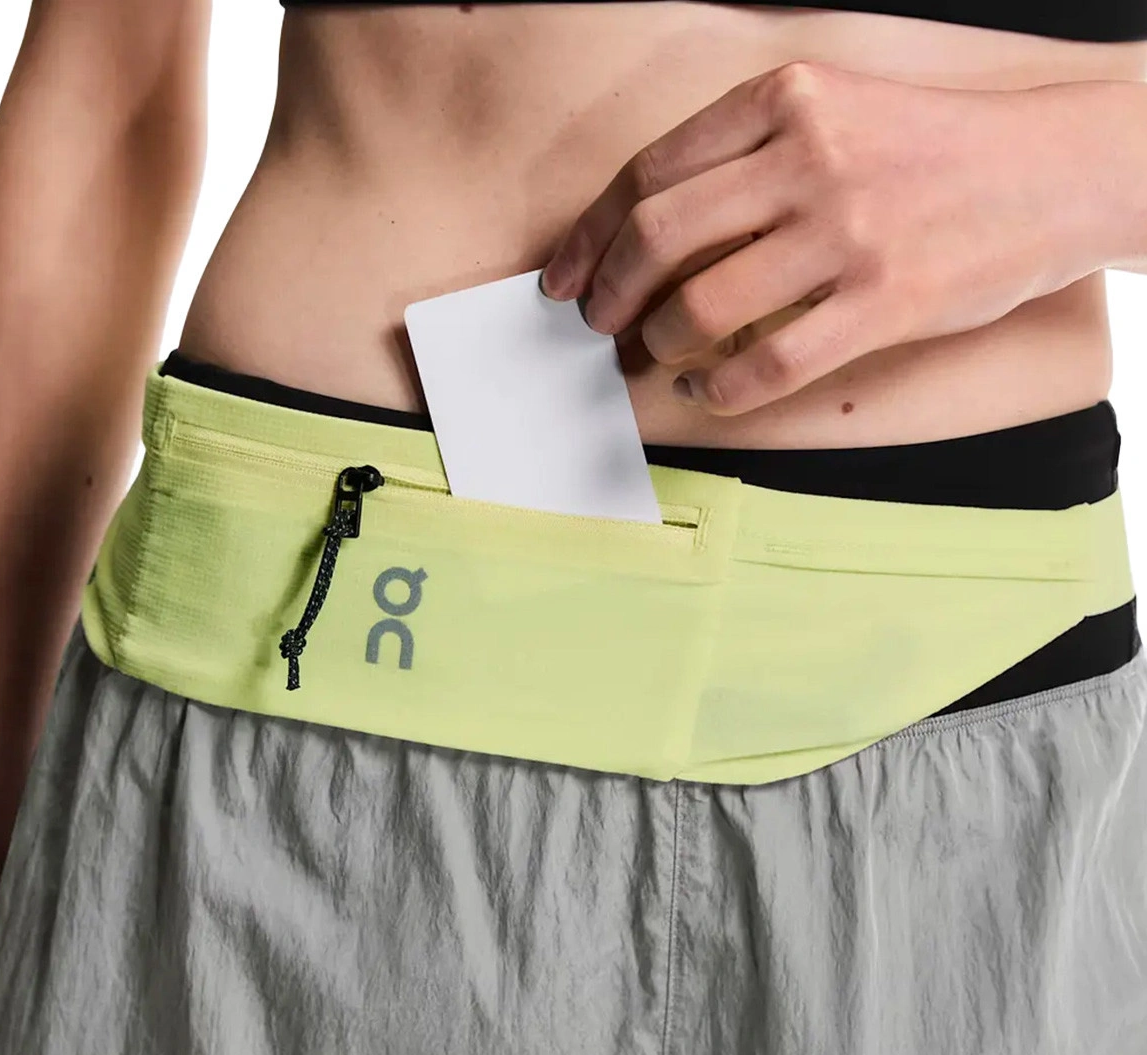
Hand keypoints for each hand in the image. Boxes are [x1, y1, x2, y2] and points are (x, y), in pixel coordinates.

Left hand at [540, 61, 1088, 415]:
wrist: (1054, 170)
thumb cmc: (928, 149)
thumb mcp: (834, 110)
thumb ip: (746, 152)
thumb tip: (647, 230)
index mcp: (786, 100)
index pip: (648, 174)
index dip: (589, 236)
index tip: (563, 276)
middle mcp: (810, 159)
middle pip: (659, 237)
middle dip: (607, 293)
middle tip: (596, 323)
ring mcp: (848, 232)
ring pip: (705, 305)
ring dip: (658, 342)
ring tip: (654, 354)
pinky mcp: (884, 302)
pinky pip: (770, 363)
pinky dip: (719, 390)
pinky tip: (705, 391)